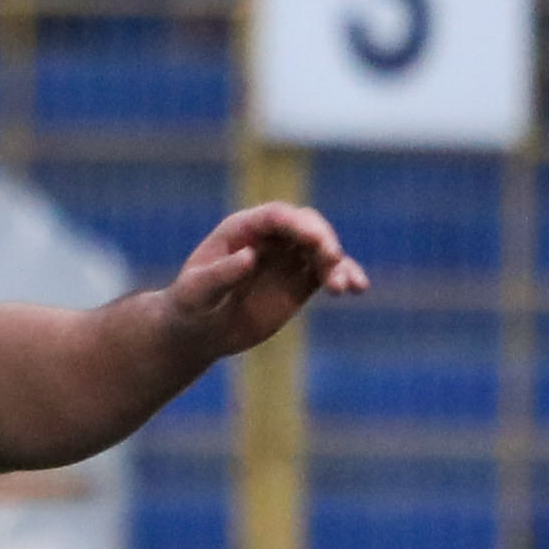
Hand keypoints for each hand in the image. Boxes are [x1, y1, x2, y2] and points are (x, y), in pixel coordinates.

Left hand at [162, 199, 366, 360]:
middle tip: (329, 259)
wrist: (199, 332)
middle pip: (306, 226)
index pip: (276, 217)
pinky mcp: (300, 282)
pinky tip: (358, 287)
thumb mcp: (197, 292)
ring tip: (343, 286)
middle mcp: (270, 238)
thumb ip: (222, 274)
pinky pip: (327, 273)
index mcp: (242, 229)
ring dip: (337, 263)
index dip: (297, 224)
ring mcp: (287, 259)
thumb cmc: (191, 305)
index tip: (314, 240)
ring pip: (322, 249)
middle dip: (321, 239)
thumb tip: (250, 257)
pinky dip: (345, 276)